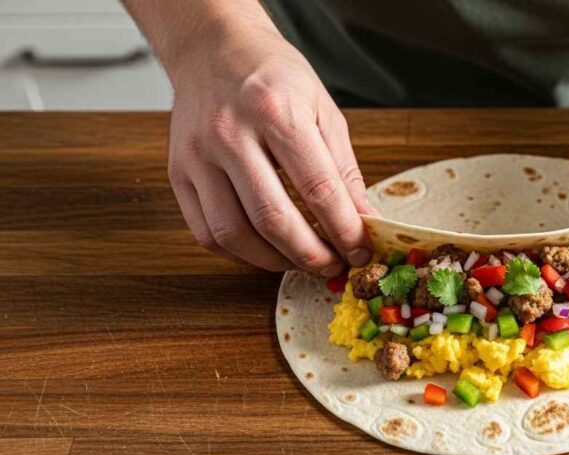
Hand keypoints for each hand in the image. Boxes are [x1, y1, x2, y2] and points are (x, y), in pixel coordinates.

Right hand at [166, 28, 375, 274]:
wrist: (214, 49)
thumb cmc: (274, 78)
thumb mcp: (323, 110)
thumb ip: (344, 171)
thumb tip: (366, 222)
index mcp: (275, 111)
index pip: (318, 189)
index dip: (344, 229)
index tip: (362, 250)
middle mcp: (229, 134)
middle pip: (272, 218)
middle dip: (311, 255)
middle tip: (334, 265)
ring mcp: (197, 156)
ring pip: (234, 234)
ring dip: (275, 261)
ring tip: (302, 260)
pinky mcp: (176, 173)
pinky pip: (206, 233)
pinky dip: (240, 253)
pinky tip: (265, 249)